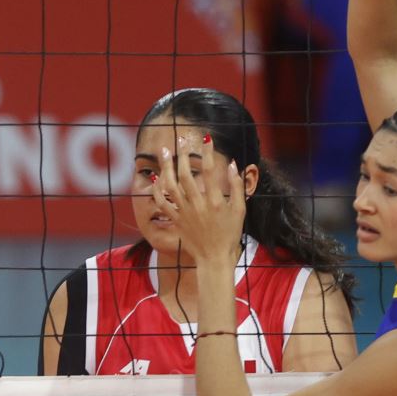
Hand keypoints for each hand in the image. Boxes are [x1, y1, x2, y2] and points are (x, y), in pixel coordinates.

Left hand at [153, 135, 245, 268]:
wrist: (214, 258)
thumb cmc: (230, 234)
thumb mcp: (240, 210)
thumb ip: (237, 187)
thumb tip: (233, 165)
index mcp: (215, 201)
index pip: (209, 170)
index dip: (208, 151)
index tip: (206, 137)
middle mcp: (197, 205)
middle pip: (185, 174)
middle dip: (183, 154)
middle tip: (181, 139)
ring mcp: (184, 212)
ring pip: (171, 185)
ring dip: (166, 166)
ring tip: (165, 151)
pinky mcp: (176, 220)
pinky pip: (162, 203)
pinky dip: (157, 189)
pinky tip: (156, 177)